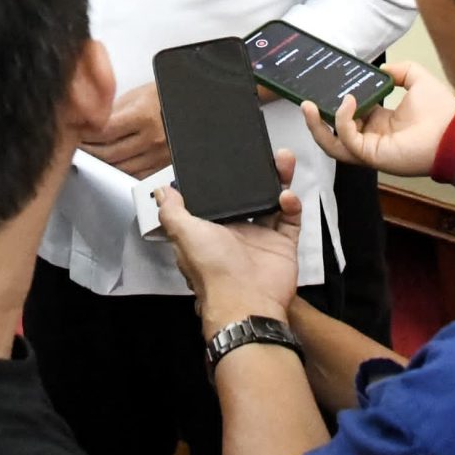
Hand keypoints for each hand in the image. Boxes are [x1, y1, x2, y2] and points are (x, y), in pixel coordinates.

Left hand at [83, 80, 169, 177]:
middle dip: (89, 150)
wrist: (190, 105)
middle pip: (109, 153)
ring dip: (102, 163)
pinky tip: (112, 163)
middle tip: (79, 145)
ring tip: (92, 155)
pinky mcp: (163, 166)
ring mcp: (159, 155)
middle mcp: (152, 138)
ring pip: (120, 168)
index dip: (85, 133)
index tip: (77, 132)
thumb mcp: (138, 94)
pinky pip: (136, 175)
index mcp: (144, 116)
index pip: (104, 132)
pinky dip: (120, 171)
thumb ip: (113, 111)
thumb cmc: (167, 96)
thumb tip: (90, 123)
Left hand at [158, 148, 302, 335]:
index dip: (227, 179)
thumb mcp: (185, 235)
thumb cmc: (213, 271)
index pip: (221, 197)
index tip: (234, 156)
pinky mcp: (283, 246)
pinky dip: (292, 205)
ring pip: (273, 202)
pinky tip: (287, 196)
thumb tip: (162, 191)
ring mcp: (262, 239)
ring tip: (283, 161)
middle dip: (259, 174)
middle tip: (266, 153)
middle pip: (251, 195)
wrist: (247, 301)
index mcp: (212, 229)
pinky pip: (291, 220)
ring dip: (279, 181)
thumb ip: (173, 212)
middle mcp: (237, 232)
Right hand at [300, 60, 454, 178]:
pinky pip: (347, 140)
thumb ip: (400, 71)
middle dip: (317, 120)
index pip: (349, 117)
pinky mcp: (372, 155)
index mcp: (381, 122)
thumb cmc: (442, 112)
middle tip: (306, 102)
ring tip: (308, 106)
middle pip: (334, 135)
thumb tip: (382, 68)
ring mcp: (370, 149)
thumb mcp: (417, 79)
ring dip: (317, 126)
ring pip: (332, 144)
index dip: (335, 104)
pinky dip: (343, 121)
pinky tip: (348, 102)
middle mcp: (372, 137)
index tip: (325, 89)